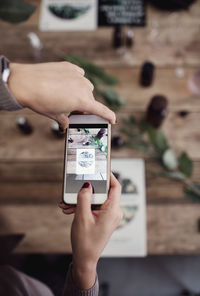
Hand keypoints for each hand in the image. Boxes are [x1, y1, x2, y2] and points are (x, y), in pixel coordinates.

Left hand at [8, 62, 115, 128]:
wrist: (25, 82)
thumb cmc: (40, 100)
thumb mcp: (54, 115)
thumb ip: (65, 120)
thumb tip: (66, 124)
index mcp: (82, 101)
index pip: (101, 110)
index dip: (109, 116)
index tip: (113, 119)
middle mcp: (83, 87)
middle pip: (90, 99)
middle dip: (83, 105)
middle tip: (70, 108)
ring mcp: (77, 75)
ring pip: (85, 86)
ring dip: (79, 92)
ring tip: (63, 94)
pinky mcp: (70, 67)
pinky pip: (78, 74)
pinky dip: (74, 80)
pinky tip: (63, 83)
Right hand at [59, 173, 121, 289]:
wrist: (84, 259)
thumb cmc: (85, 242)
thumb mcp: (82, 218)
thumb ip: (84, 198)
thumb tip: (87, 184)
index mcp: (112, 211)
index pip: (115, 187)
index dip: (109, 176)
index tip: (99, 168)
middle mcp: (113, 212)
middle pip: (102, 193)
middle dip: (85, 191)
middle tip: (73, 189)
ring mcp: (107, 215)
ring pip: (94, 200)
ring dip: (80, 200)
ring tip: (66, 204)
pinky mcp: (101, 218)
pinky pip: (92, 207)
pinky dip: (82, 206)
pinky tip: (69, 209)